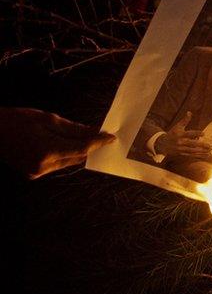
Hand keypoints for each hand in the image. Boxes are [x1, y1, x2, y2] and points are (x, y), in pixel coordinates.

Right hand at [0, 107, 114, 178]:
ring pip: (68, 162)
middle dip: (91, 147)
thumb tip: (96, 132)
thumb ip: (74, 129)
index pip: (81, 149)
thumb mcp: (48, 119)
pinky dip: (67, 155)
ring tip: (91, 139)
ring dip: (80, 151)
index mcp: (46, 151)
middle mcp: (42, 167)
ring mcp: (37, 173)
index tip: (111, 138)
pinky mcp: (34, 173)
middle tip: (105, 137)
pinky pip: (58, 164)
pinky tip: (72, 145)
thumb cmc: (17, 120)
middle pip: (77, 158)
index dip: (98, 143)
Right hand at [155, 112, 209, 157]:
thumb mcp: (178, 126)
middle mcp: (180, 142)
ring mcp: (181, 149)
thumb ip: (185, 120)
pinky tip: (205, 155)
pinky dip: (198, 156)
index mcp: (180, 134)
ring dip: (201, 152)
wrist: (162, 144)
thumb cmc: (172, 133)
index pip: (189, 134)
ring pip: (192, 151)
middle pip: (192, 144)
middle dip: (201, 145)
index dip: (196, 133)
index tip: (204, 133)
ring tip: (209, 151)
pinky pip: (191, 155)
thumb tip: (189, 112)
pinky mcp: (182, 154)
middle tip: (209, 146)